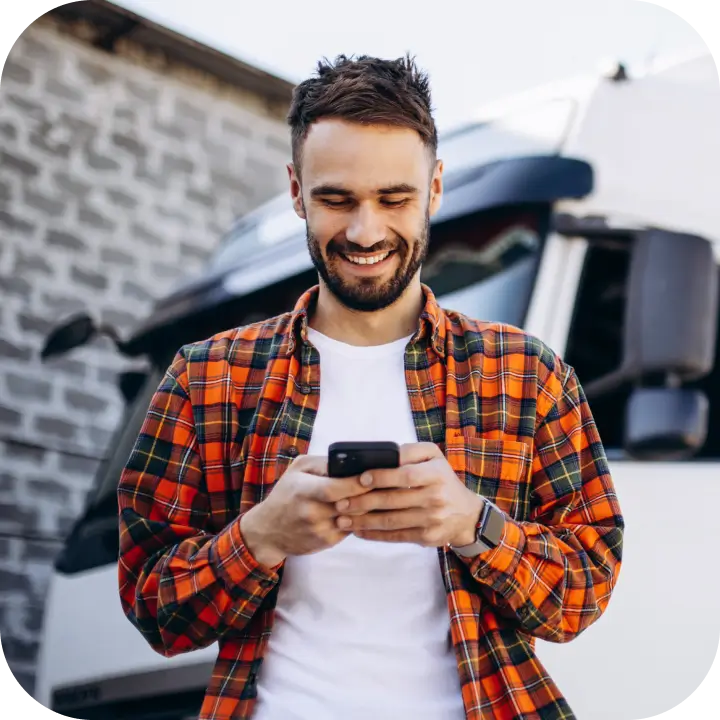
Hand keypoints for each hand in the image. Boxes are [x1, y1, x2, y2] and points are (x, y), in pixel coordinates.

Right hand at [240, 454, 370, 566]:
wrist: (268, 530)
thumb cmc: (286, 493)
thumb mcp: (298, 469)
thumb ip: (323, 463)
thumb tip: (350, 461)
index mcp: (303, 490)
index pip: (335, 488)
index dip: (356, 483)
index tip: (371, 476)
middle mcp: (311, 512)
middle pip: (349, 505)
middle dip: (368, 495)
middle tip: (382, 485)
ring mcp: (319, 530)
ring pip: (354, 518)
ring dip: (366, 508)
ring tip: (377, 496)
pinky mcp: (326, 542)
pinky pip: (350, 529)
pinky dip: (358, 519)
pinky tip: (361, 510)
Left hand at [332, 442, 484, 546]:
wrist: (466, 514)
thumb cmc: (442, 480)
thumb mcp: (433, 457)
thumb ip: (409, 452)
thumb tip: (383, 455)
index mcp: (435, 473)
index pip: (405, 475)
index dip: (381, 477)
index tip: (360, 479)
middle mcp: (435, 497)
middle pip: (393, 500)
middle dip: (362, 502)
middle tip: (340, 503)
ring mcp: (431, 519)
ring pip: (391, 521)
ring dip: (363, 521)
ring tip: (342, 519)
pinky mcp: (427, 537)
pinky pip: (396, 536)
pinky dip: (375, 535)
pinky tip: (358, 531)